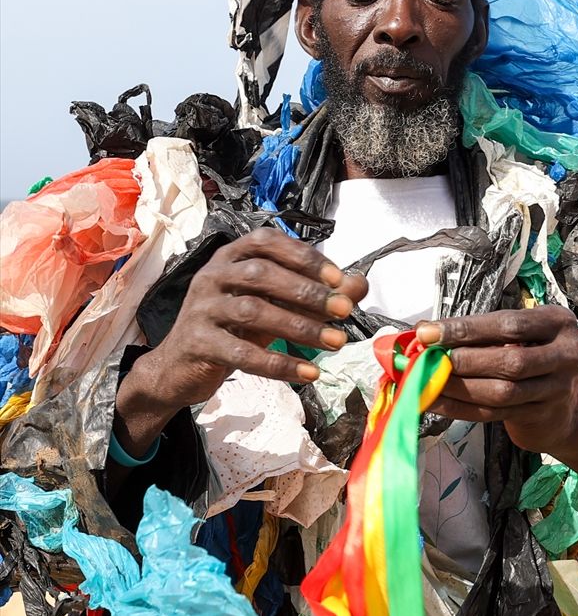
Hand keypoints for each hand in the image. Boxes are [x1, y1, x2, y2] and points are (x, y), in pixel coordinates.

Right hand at [115, 228, 366, 454]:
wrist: (180, 367)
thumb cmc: (232, 329)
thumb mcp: (273, 306)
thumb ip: (313, 293)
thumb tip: (359, 285)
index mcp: (230, 257)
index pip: (266, 242)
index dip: (303, 256)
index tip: (338, 278)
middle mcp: (212, 275)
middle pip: (262, 274)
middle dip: (307, 292)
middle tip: (344, 311)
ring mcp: (202, 308)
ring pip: (254, 311)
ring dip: (300, 327)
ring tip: (335, 343)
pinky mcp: (199, 343)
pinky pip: (242, 353)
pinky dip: (280, 364)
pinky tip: (309, 373)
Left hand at [415, 307, 577, 454]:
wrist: (562, 406)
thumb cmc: (530, 355)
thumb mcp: (518, 334)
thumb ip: (480, 331)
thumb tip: (424, 332)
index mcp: (559, 323)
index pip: (508, 324)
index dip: (466, 329)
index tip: (428, 333)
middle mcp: (567, 355)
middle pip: (510, 361)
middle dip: (463, 360)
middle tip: (427, 359)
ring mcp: (558, 390)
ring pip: (502, 392)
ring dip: (458, 387)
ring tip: (428, 380)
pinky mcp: (541, 416)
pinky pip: (494, 414)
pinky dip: (460, 408)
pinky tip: (436, 402)